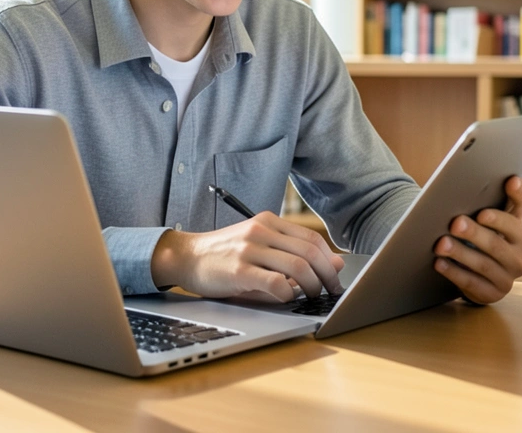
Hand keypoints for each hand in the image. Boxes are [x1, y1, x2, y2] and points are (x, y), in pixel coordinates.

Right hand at [150, 212, 345, 301]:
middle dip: (327, 277)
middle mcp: (261, 230)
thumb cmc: (225, 255)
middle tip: (331, 292)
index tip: (335, 278)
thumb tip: (336, 263)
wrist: (186, 257)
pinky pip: (276, 283)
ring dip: (311, 287)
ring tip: (311, 297)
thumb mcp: (260, 247)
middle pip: (310, 253)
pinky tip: (286, 299)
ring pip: (298, 268)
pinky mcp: (239, 270)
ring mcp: (250, 249)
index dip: (329, 261)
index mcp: (268, 222)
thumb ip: (293, 252)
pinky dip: (288, 295)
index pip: (312, 239)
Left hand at [432, 176, 521, 304]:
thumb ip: (491, 199)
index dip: (516, 194)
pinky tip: (439, 263)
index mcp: (519, 228)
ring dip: (461, 253)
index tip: (508, 181)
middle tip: (455, 223)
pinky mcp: (494, 293)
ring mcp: (509, 276)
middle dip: (475, 232)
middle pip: (497, 242)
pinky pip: (473, 283)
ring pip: (483, 264)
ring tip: (440, 244)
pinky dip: (454, 273)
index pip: (520, 206)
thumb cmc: (484, 237)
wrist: (484, 276)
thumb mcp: (490, 220)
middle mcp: (520, 254)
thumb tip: (473, 179)